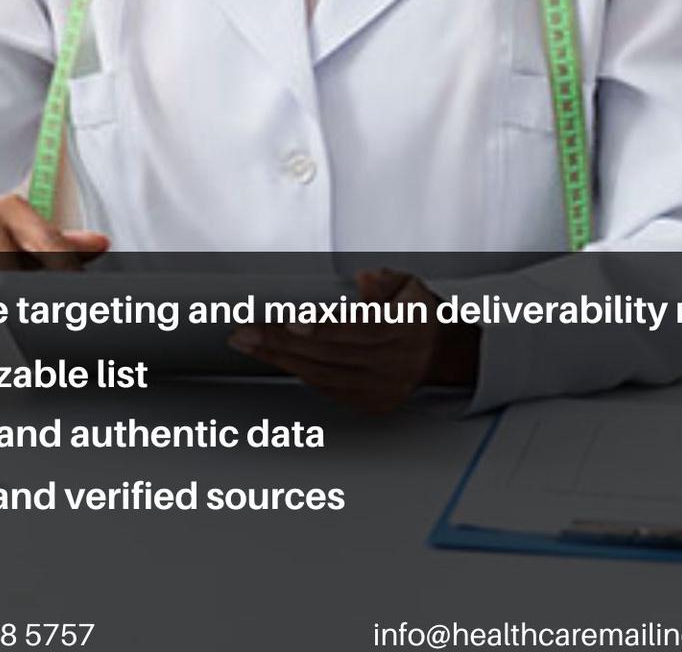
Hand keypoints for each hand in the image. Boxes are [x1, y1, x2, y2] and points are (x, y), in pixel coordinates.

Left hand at [227, 267, 479, 413]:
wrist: (437, 353)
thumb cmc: (415, 313)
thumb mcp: (409, 285)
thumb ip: (385, 282)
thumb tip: (365, 280)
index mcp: (404, 330)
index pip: (358, 330)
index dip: (323, 327)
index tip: (292, 322)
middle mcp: (392, 364)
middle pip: (328, 354)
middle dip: (281, 342)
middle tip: (244, 332)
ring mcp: (380, 388)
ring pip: (321, 375)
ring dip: (280, 358)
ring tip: (248, 342)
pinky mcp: (369, 402)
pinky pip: (326, 388)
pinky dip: (298, 371)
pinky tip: (275, 357)